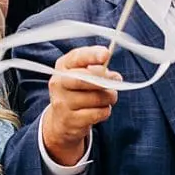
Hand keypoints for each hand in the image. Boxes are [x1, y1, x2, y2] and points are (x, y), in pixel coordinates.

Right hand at [40, 45, 118, 165]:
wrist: (61, 119)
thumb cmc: (78, 91)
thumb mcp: (83, 74)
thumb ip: (98, 69)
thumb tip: (115, 77)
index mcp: (63, 66)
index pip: (77, 57)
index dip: (92, 55)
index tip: (106, 54)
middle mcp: (58, 83)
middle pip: (84, 79)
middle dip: (104, 80)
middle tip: (116, 80)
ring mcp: (62, 102)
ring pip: (95, 98)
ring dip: (109, 97)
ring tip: (109, 97)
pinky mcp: (69, 120)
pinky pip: (97, 113)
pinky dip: (105, 111)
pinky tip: (101, 109)